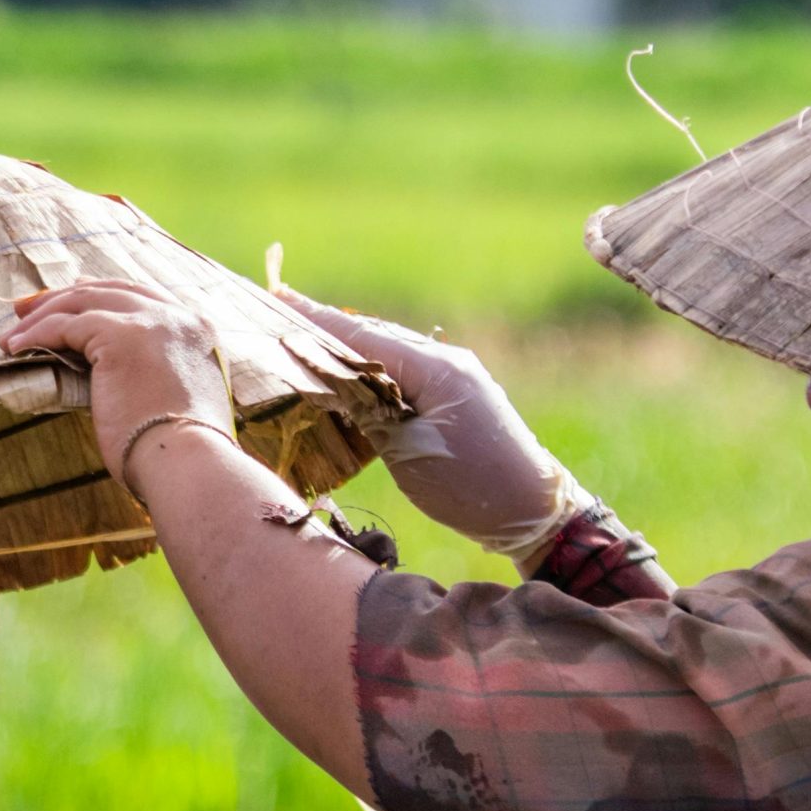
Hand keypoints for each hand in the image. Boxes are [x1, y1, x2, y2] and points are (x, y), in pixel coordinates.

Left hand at [0, 282, 235, 489]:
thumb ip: (155, 376)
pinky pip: (66, 325)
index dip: (101, 295)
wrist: (188, 464)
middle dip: (65, 296)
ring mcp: (151, 322)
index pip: (142, 297)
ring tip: (12, 334)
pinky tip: (15, 348)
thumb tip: (115, 380)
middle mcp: (177, 317)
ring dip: (42, 315)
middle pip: (110, 290)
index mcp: (197, 330)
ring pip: (84, 301)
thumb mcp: (176, 400)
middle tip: (29, 308)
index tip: (72, 299)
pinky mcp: (120, 336)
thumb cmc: (181, 454)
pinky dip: (36, 333)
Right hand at [279, 295, 586, 567]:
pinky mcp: (457, 395)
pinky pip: (404, 371)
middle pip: (375, 335)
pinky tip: (350, 372)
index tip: (277, 298)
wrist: (534, 511)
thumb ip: (369, 412)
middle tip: (280, 309)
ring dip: (348, 345)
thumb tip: (333, 385)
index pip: (362, 336)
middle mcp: (446, 360)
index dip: (316, 321)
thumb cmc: (472, 487)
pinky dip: (371, 368)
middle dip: (327, 325)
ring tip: (305, 335)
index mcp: (435, 368)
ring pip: (389, 351)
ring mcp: (454, 376)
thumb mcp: (409, 454)